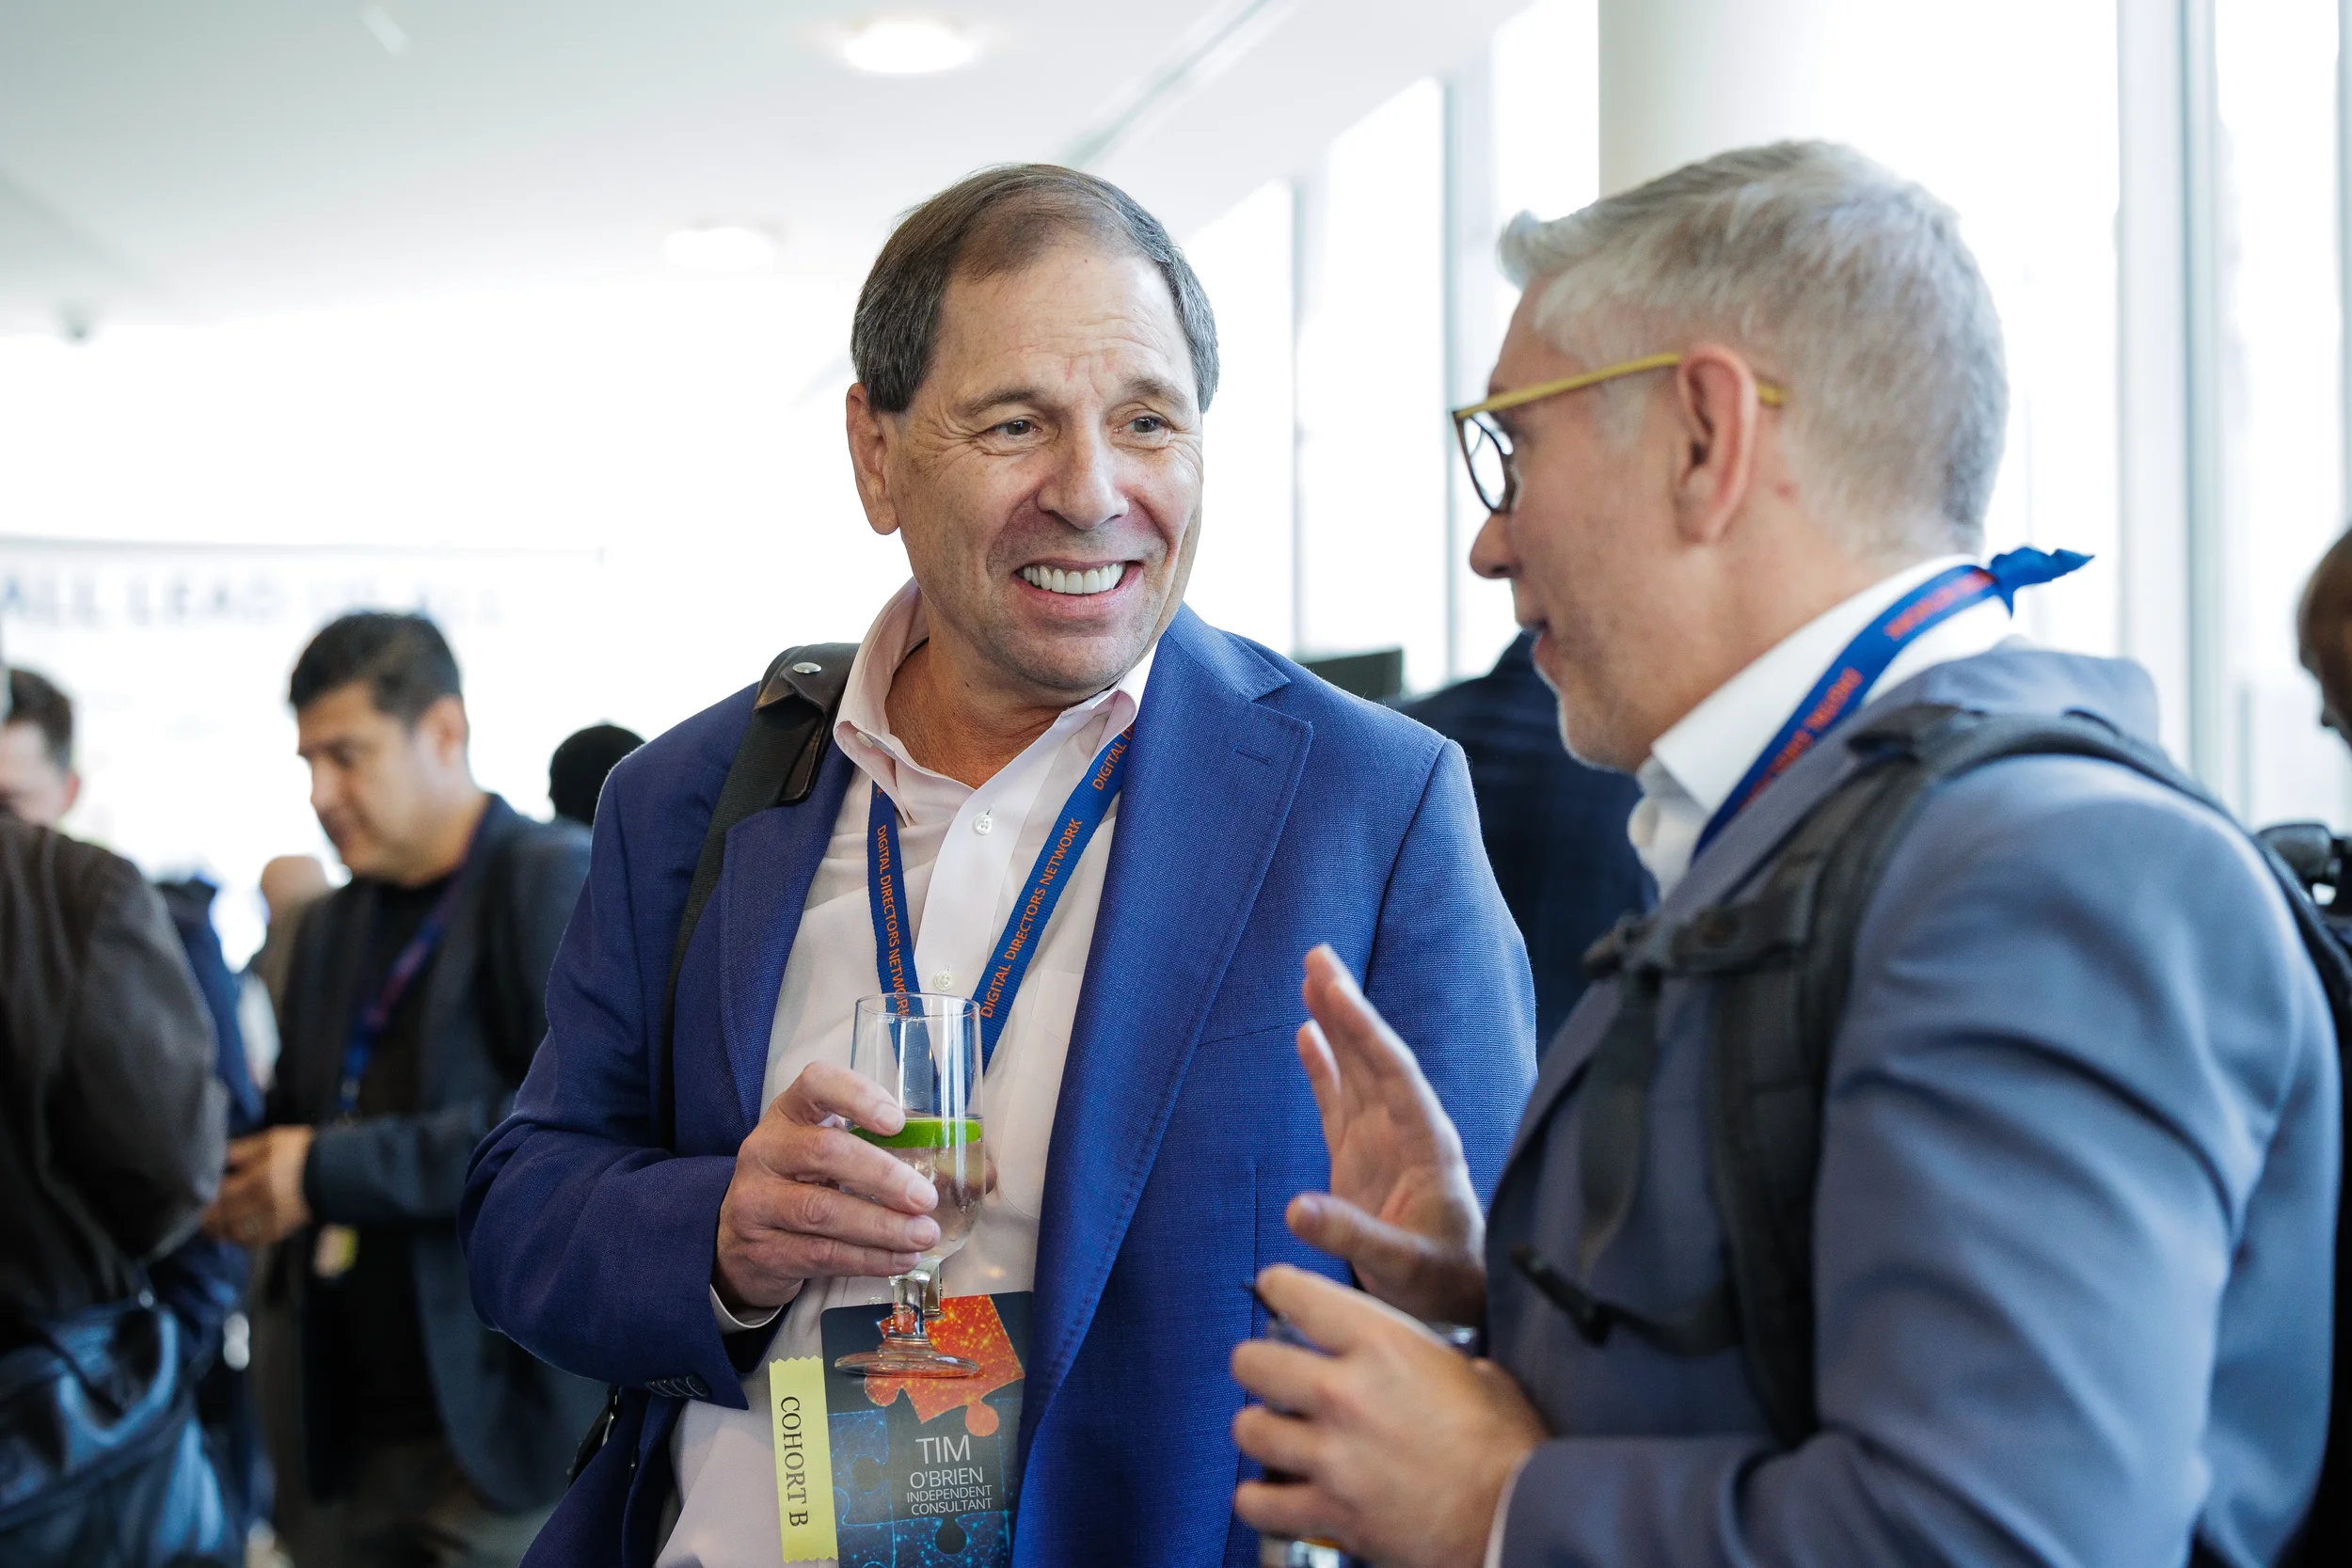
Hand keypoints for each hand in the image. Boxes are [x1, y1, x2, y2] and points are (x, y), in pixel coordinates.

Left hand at [203, 1125, 313, 1246]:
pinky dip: (236, 1238)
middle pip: (221, 1218)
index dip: (201, 1197)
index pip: (217, 1195)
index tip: (192, 1194)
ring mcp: (270, 1220)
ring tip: (209, 1224)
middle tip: (196, 1212)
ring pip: (232, 1233)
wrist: (335, 1172)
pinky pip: (251, 1241)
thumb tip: (213, 1155)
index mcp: (256, 1180)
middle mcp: (260, 1204)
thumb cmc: (301, 1152)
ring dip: (217, 1230)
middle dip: (204, 1217)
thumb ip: (240, 1150)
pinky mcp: (279, 1230)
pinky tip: (232, 1231)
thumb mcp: (270, 1141)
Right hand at [712, 1062, 941, 1315]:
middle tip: (926, 1198)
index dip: (857, 1096)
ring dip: (882, 1226)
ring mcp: (757, 1200)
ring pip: (823, 1212)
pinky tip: (902, 1259)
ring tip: (925, 1235)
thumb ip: (889, 1150)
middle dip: (883, 1176)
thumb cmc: (805, 1182)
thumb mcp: (831, 1151)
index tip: (896, 1121)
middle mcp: (767, 1149)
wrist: (739, 1240)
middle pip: (824, 1152)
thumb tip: (981, 1175)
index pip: (816, 1084)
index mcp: (790, 1112)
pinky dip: (869, 1258)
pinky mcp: (764, 1248)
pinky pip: (822, 1254)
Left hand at [1232, 1265, 1544, 1567]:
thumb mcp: (1477, 1371)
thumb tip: (1417, 1362)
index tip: (1273, 1291)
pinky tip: (1270, 1492)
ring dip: (1258, 1430)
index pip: (1297, 1295)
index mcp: (1382, 1345)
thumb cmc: (1507, 1444)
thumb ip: (1426, 1358)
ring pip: (1248, 1429)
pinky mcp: (1330, 1511)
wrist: (1517, 1517)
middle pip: (1252, 1362)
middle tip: (1269, 1372)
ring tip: (1274, 1432)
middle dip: (1256, 1364)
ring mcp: (1332, 1455)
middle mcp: (1345, 1393)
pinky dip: (1258, 1499)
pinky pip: (1259, 1502)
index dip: (1277, 1288)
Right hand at [1287, 945, 1487, 1324]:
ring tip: (1312, 975)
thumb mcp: (1402, 1265)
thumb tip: (1295, 1208)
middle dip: (1347, 1006)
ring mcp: (1381, 1142)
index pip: (1392, 1072)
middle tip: (1318, 956)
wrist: (1457, 1301)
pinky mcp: (1359, 1160)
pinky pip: (1338, 1101)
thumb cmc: (1442, 1281)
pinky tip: (1307, 1032)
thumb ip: (1352, 1235)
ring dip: (1335, 1024)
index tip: (1334, 988)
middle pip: (1374, 1055)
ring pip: (1355, 1069)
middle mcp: (1406, 1130)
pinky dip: (1323, 1067)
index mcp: (1427, 1143)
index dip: (1362, 1028)